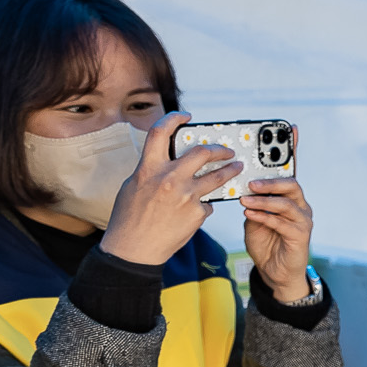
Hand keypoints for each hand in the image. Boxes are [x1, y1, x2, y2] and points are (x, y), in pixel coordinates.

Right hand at [98, 113, 225, 268]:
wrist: (133, 250)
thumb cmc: (129, 219)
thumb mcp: (133, 187)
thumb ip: (152, 171)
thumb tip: (169, 161)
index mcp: (148, 169)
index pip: (160, 132)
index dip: (173, 118)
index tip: (185, 116)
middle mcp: (169, 179)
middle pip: (202, 152)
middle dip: (219, 148)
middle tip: (227, 150)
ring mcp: (186, 196)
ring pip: (217, 176)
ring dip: (231, 170)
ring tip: (237, 168)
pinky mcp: (197, 213)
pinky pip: (208, 203)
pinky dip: (204, 205)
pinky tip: (198, 210)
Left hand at [241, 175, 315, 302]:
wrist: (275, 272)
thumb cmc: (268, 246)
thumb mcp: (254, 223)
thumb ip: (253, 209)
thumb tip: (245, 195)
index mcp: (292, 202)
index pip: (285, 182)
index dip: (270, 175)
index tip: (249, 174)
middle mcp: (301, 209)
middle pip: (291, 187)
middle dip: (270, 184)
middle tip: (251, 184)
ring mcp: (303, 222)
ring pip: (285, 204)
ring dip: (263, 202)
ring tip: (245, 201)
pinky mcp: (301, 236)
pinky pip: (281, 223)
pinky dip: (264, 217)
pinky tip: (250, 214)